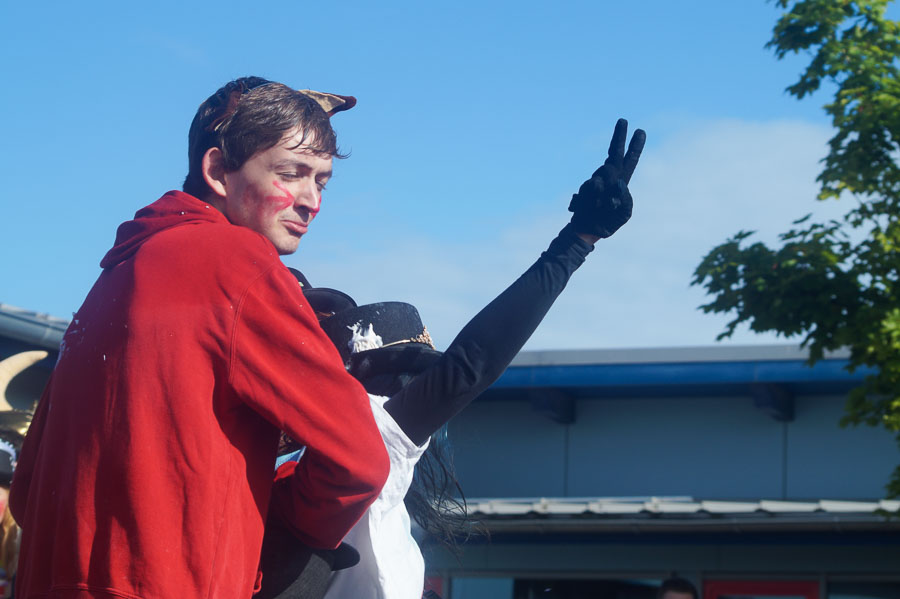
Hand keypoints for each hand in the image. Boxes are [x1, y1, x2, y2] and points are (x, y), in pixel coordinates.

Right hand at [568, 118, 645, 237]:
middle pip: (614, 153)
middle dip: (619, 136)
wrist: (587, 231)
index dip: (635, 146)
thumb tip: (620, 183)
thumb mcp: (624, 213)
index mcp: (622, 180)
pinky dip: (595, 196)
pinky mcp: (585, 188)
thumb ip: (626, 199)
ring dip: (604, 189)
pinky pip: (592, 187)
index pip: (630, 160)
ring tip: (602, 204)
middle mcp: (609, 177)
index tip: (640, 131)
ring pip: (603, 175)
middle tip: (623, 120)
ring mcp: (595, 181)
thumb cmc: (609, 222)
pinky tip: (593, 206)